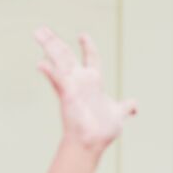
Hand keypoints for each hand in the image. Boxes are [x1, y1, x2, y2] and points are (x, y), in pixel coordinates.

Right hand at [36, 28, 137, 156]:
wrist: (92, 143)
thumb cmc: (103, 130)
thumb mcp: (118, 113)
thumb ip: (126, 107)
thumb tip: (135, 106)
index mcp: (93, 82)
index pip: (91, 58)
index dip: (88, 46)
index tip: (83, 35)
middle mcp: (81, 81)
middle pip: (66, 55)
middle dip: (54, 42)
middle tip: (41, 29)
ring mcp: (73, 87)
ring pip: (60, 61)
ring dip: (49, 46)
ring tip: (37, 33)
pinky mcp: (67, 95)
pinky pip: (57, 80)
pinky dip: (50, 71)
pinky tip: (41, 63)